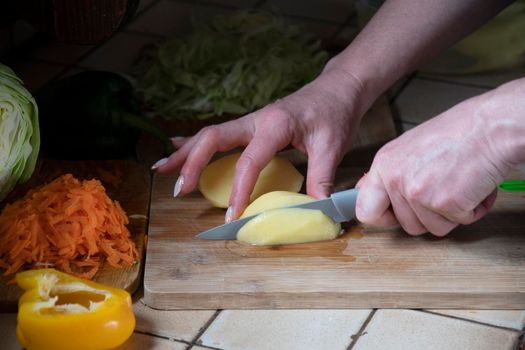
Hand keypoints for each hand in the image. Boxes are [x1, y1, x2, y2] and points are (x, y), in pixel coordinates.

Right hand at [152, 66, 367, 221]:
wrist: (338, 88)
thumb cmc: (336, 113)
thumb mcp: (332, 146)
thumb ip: (322, 178)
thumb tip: (318, 212)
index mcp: (274, 125)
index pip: (248, 161)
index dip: (239, 190)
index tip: (231, 215)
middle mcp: (256, 120)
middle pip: (213, 138)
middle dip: (192, 163)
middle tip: (179, 189)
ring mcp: (251, 121)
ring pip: (209, 135)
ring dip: (185, 152)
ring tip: (161, 168)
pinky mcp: (252, 125)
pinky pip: (218, 134)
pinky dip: (196, 143)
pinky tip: (178, 147)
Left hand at [355, 81, 524, 235]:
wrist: (491, 126)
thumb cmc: (458, 132)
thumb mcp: (410, 147)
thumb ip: (391, 173)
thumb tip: (371, 191)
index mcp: (384, 165)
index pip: (365, 210)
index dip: (383, 218)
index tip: (395, 216)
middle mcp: (396, 180)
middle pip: (406, 225)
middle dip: (429, 215)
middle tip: (443, 189)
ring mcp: (418, 194)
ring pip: (433, 228)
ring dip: (451, 213)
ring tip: (459, 183)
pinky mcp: (444, 204)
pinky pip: (458, 223)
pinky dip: (472, 210)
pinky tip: (474, 186)